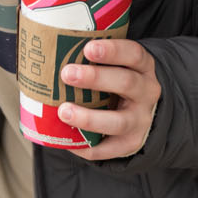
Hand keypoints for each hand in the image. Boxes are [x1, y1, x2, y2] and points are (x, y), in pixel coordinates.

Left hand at [59, 37, 160, 160]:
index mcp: (143, 68)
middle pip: (126, 83)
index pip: (133, 54)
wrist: (145, 115)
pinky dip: (87, 147)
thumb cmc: (118, 83)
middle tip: (67, 73)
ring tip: (64, 111)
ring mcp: (141, 121)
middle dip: (95, 78)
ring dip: (89, 117)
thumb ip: (95, 60)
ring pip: (118, 121)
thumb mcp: (120, 66)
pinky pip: (108, 149)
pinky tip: (67, 141)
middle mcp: (147, 93)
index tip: (88, 48)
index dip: (112, 51)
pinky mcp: (131, 144)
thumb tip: (50, 49)